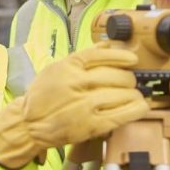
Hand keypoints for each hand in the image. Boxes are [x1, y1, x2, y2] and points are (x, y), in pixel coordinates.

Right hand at [0, 44, 149, 168]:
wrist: (28, 125)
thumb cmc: (43, 96)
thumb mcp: (57, 68)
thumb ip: (83, 57)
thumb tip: (108, 44)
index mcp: (69, 66)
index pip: (102, 55)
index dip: (121, 56)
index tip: (132, 60)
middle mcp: (78, 84)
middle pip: (118, 76)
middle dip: (129, 79)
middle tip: (130, 83)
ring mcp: (86, 105)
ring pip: (124, 94)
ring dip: (135, 94)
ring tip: (135, 95)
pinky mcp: (92, 125)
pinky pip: (123, 114)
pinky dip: (137, 109)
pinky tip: (141, 106)